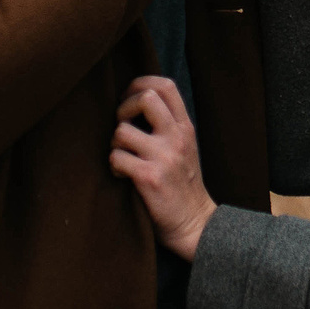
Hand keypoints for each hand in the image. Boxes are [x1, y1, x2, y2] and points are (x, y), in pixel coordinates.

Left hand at [108, 77, 216, 259]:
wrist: (195, 224)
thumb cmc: (183, 185)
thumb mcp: (185, 148)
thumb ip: (168, 125)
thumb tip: (136, 101)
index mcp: (185, 128)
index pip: (166, 85)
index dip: (140, 84)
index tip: (130, 100)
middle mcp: (177, 137)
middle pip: (146, 98)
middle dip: (124, 107)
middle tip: (122, 125)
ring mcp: (164, 157)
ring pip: (122, 131)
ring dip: (114, 144)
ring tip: (122, 158)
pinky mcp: (149, 178)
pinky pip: (116, 158)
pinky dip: (114, 166)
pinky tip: (123, 175)